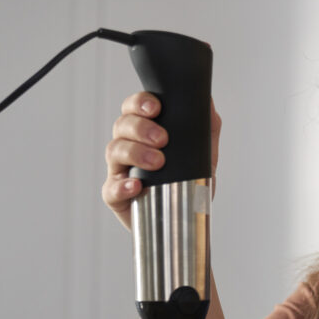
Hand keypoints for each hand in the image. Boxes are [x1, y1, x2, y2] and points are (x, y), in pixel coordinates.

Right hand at [101, 92, 221, 228]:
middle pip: (122, 126)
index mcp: (143, 132)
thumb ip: (207, 126)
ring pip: (114, 151)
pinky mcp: (116, 196)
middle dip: (140, 128)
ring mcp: (119, 171)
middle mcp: (127, 146)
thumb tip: (207, 99)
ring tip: (157, 162)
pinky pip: (112, 189)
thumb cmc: (188, 181)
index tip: (156, 108)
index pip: (133, 108)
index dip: (140, 103)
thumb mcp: (203, 152)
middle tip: (162, 139)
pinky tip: (136, 186)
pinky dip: (122, 186)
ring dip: (135, 153)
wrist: (186, 219)